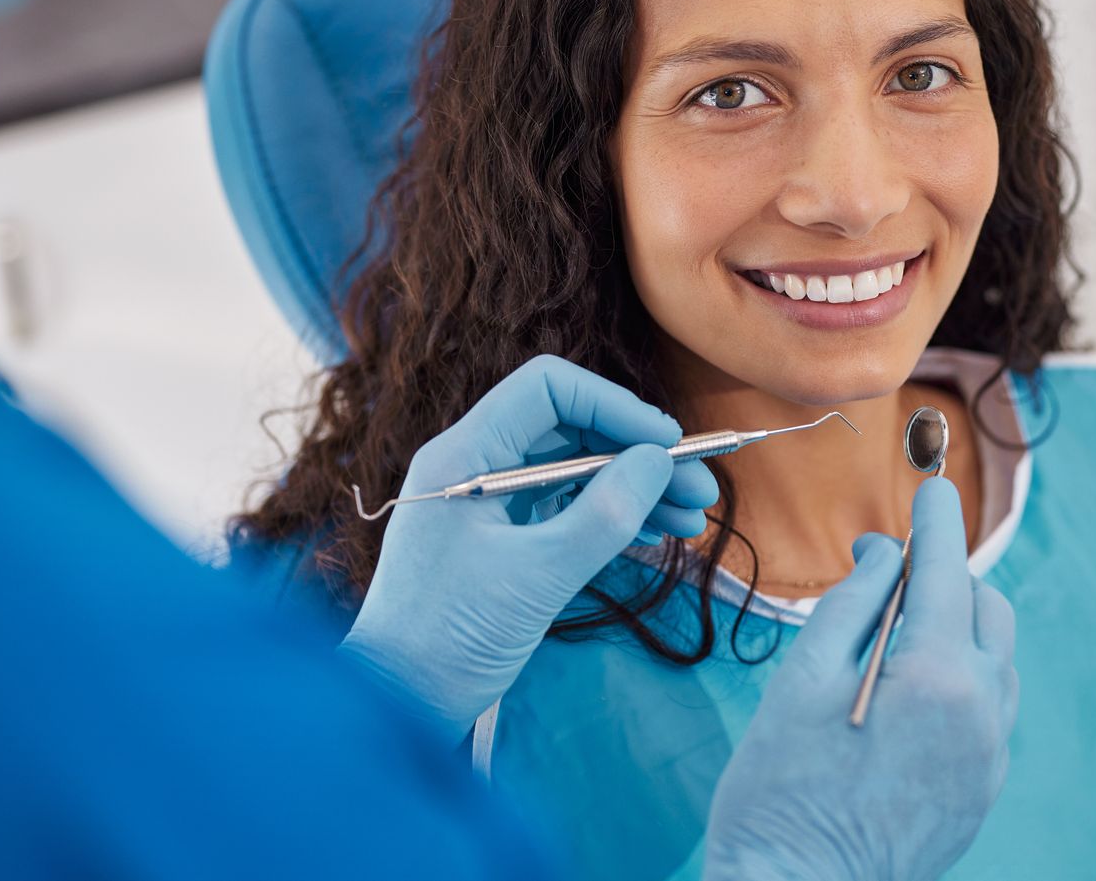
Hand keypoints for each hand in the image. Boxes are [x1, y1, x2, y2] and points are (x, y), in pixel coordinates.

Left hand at [339, 355, 716, 734]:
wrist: (396, 706)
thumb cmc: (452, 637)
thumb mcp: (540, 575)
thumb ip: (605, 513)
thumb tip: (658, 460)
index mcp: (466, 453)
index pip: (549, 389)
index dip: (615, 406)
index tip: (667, 445)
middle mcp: (476, 464)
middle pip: (572, 428)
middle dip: (639, 454)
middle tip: (699, 489)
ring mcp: (489, 503)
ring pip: (576, 470)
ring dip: (635, 488)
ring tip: (691, 520)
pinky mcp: (502, 541)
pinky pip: (566, 508)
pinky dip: (612, 516)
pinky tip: (656, 535)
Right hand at [702, 478, 1018, 880]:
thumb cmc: (781, 791)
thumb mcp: (802, 681)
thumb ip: (853, 603)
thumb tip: (886, 553)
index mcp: (938, 677)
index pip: (948, 570)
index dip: (936, 521)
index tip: (930, 487)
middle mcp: (983, 714)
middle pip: (987, 609)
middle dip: (948, 578)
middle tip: (891, 576)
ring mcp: (990, 759)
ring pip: (996, 660)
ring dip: (959, 631)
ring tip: (896, 637)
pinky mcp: (983, 791)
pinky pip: (990, 711)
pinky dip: (962, 682)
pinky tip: (909, 694)